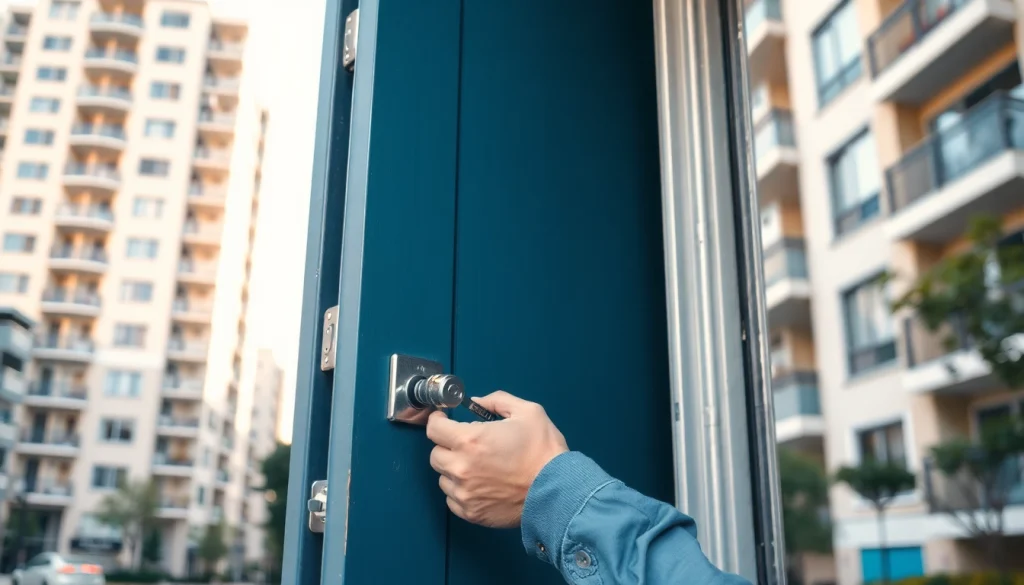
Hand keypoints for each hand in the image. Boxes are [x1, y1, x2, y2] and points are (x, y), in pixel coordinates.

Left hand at [426, 391, 568, 527]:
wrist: (558, 491)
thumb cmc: (544, 451)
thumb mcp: (527, 412)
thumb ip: (497, 400)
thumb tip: (476, 402)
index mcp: (470, 440)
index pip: (434, 428)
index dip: (438, 420)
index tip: (443, 419)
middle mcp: (461, 467)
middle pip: (435, 454)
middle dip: (447, 445)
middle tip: (466, 443)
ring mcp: (464, 493)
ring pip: (443, 477)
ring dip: (454, 469)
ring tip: (477, 466)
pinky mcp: (471, 512)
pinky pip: (452, 498)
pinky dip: (461, 490)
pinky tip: (479, 484)